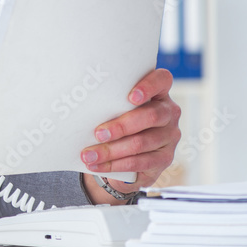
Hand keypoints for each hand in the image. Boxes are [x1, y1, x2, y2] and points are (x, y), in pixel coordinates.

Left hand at [81, 68, 179, 201]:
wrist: (128, 153)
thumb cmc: (116, 120)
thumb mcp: (114, 107)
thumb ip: (107, 102)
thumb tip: (77, 103)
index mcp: (158, 93)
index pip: (162, 80)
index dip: (148, 86)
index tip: (130, 97)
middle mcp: (168, 113)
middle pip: (151, 116)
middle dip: (121, 126)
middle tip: (98, 134)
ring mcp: (169, 136)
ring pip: (141, 143)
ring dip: (111, 150)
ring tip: (88, 154)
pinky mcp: (164, 158)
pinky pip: (140, 163)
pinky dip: (115, 165)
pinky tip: (97, 165)